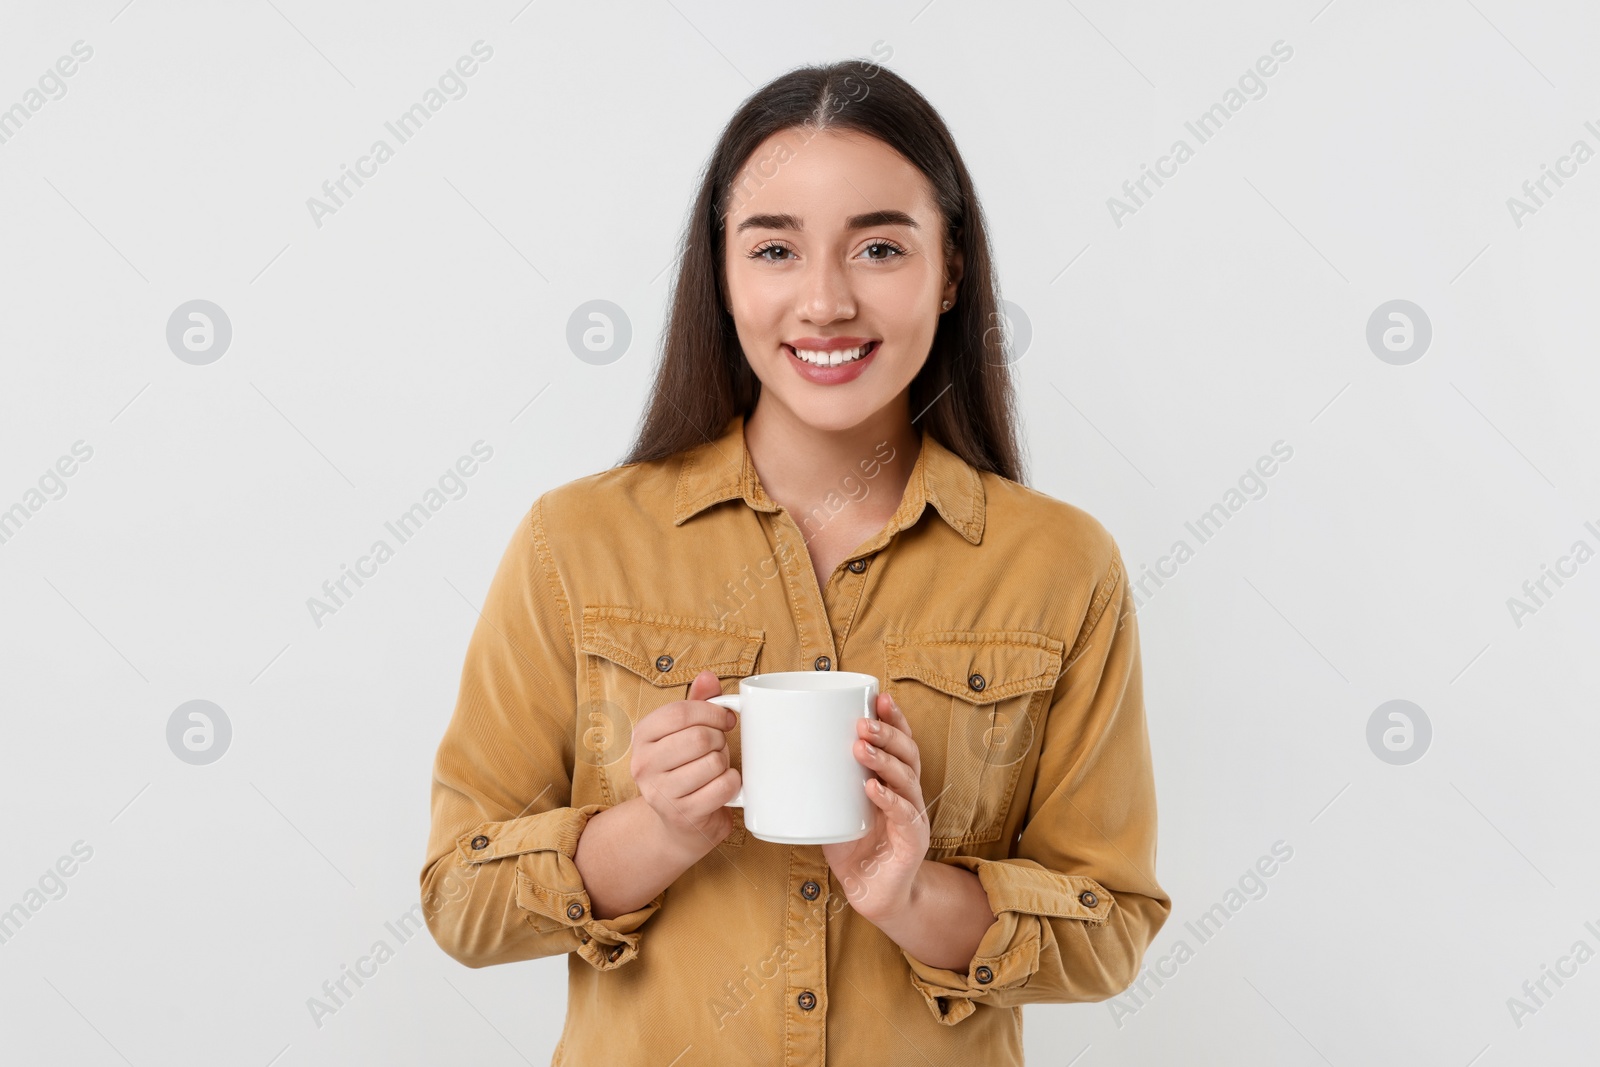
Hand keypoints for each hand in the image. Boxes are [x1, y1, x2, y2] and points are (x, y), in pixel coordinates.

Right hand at [630, 670, 740, 860]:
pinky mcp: (683, 815)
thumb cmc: (685, 767)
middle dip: (719, 739)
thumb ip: (697, 702)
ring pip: (712, 762)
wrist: (679, 823)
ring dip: (724, 762)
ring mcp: (660, 793)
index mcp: (642, 737)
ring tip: (716, 768)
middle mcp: (643, 765)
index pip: (680, 712)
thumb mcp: (684, 732)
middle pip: (698, 737)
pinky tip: (723, 786)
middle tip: (718, 747)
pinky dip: (733, 783)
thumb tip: (708, 677)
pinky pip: (723, 787)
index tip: (725, 718)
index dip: (711, 711)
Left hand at [822, 692, 929, 924]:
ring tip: (861, 747)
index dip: (894, 719)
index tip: (879, 697)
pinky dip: (889, 800)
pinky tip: (873, 788)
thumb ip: (820, 784)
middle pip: (908, 754)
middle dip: (887, 734)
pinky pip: (905, 816)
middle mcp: (909, 795)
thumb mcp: (834, 807)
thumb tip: (781, 755)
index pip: (900, 742)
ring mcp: (914, 818)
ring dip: (884, 760)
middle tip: (862, 722)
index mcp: (894, 781)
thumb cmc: (852, 847)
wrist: (872, 896)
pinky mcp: (913, 842)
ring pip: (907, 780)